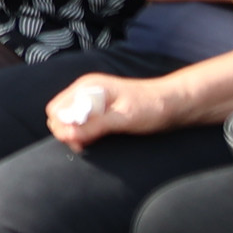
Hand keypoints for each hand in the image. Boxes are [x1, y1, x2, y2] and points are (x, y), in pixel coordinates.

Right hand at [45, 72, 159, 148]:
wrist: (175, 104)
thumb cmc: (152, 107)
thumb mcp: (123, 118)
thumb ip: (94, 126)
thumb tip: (67, 134)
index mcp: (88, 86)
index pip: (57, 109)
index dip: (62, 127)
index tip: (78, 142)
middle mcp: (85, 91)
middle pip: (58, 115)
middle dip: (66, 132)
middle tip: (84, 146)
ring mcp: (91, 100)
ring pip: (68, 120)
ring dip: (74, 134)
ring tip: (90, 144)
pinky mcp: (99, 110)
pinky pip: (80, 122)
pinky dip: (82, 133)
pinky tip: (95, 140)